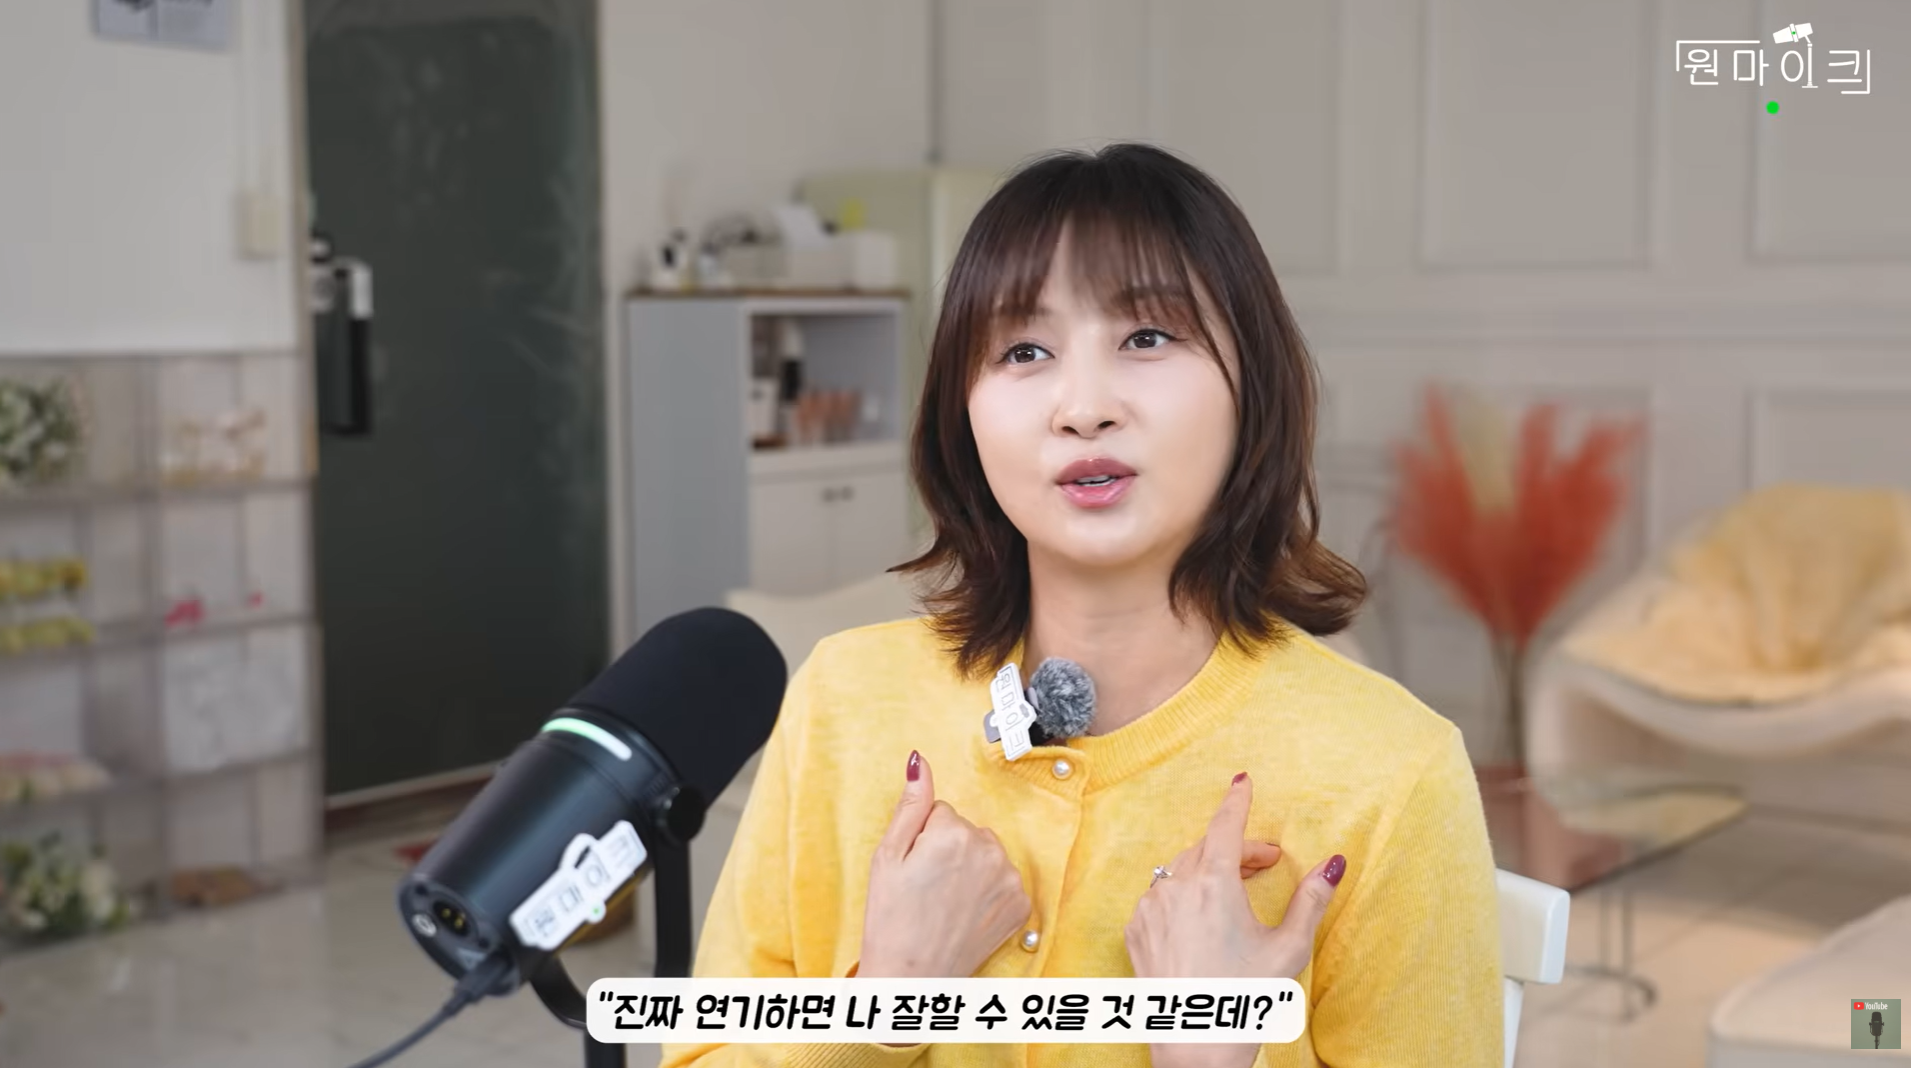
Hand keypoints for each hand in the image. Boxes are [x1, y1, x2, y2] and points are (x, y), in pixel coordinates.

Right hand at [858, 750, 1031, 979]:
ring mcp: (1009, 880)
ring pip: (987, 854)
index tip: (915, 868)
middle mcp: (990, 851)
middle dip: (949, 849)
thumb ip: (910, 804)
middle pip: (967, 830)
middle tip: (927, 887)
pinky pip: (1003, 880)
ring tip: (945, 902)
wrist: (912, 977)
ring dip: (971, 869)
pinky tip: (966, 912)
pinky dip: (988, 892)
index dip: (923, 838)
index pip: (942, 812)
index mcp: (954, 834)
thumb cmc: (891, 919)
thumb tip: (920, 761)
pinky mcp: (1020, 906)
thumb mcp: (887, 856)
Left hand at [1126, 772, 1345, 1067]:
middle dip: (1236, 848)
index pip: (1226, 825)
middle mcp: (1175, 888)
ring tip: (1235, 892)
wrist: (1196, 1046)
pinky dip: (1181, 896)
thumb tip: (1333, 864)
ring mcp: (1149, 909)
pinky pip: (1159, 898)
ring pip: (1180, 871)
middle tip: (1266, 862)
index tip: (1243, 781)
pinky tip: (1202, 918)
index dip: (1237, 802)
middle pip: (1207, 848)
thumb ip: (1310, 900)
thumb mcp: (1288, 948)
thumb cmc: (1245, 998)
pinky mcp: (1135, 931)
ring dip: (1207, 870)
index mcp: (1214, 883)